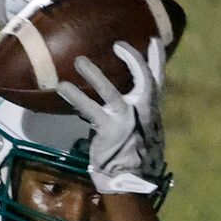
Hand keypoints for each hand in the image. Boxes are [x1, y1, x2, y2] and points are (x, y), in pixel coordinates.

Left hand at [52, 40, 165, 195]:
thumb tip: (132, 104)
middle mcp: (142, 111)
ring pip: (111, 91)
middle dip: (133, 58)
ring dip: (95, 74)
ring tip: (79, 61)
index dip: (157, 58)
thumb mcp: (145, 133)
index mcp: (151, 110)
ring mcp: (125, 120)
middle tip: (119, 44)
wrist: (131, 181)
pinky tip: (61, 87)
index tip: (153, 39)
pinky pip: (89, 109)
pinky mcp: (107, 129)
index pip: (158, 79)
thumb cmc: (136, 159)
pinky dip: (75, 96)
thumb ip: (140, 115)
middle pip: (143, 78)